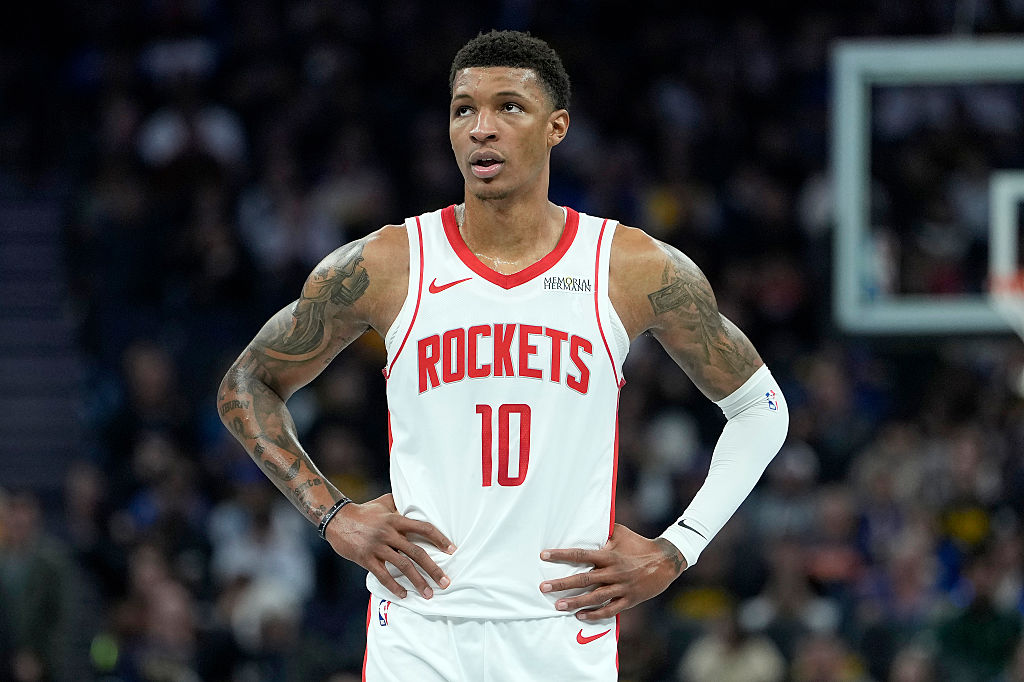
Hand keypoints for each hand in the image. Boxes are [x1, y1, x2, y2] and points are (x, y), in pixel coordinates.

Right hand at [325, 493, 455, 599]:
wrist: (337, 519)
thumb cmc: (364, 511)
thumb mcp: (384, 502)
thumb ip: (400, 503)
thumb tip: (416, 500)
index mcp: (396, 519)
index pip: (423, 528)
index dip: (439, 539)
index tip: (452, 550)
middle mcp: (389, 533)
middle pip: (416, 552)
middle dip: (433, 569)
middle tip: (445, 582)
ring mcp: (377, 546)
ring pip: (403, 566)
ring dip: (417, 581)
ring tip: (428, 593)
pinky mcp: (366, 558)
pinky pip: (383, 575)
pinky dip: (394, 586)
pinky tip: (404, 594)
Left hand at [539, 523, 685, 619]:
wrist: (666, 560)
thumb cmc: (639, 544)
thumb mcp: (621, 533)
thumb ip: (603, 533)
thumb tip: (584, 525)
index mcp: (610, 555)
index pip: (581, 554)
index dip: (562, 555)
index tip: (544, 555)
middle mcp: (614, 572)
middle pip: (584, 579)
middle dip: (562, 583)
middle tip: (544, 587)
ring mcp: (622, 587)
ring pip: (595, 597)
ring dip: (575, 602)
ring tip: (558, 605)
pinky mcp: (630, 599)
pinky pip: (610, 609)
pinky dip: (595, 614)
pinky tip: (580, 616)